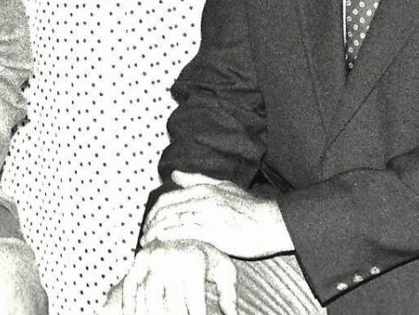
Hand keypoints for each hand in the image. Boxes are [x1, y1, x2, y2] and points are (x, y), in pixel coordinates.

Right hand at [102, 240, 237, 314]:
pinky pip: (130, 284)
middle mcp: (171, 260)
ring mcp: (152, 259)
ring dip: (153, 313)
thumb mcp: (225, 271)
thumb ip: (229, 295)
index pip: (195, 308)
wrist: (188, 226)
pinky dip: (129, 302)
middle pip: (172, 307)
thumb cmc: (209, 256)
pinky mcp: (140, 258)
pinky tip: (131, 314)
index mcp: (194, 265)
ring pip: (150, 298)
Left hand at [142, 172, 293, 259]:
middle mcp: (203, 198)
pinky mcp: (215, 231)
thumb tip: (173, 175)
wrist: (273, 223)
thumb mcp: (224, 187)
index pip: (168, 198)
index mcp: (204, 188)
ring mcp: (208, 214)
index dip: (154, 212)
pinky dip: (169, 237)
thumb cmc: (251, 208)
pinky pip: (185, 232)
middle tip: (144, 235)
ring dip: (156, 232)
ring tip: (148, 243)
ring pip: (172, 220)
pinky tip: (162, 243)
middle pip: (166, 209)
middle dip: (151, 223)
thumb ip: (197, 180)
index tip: (148, 223)